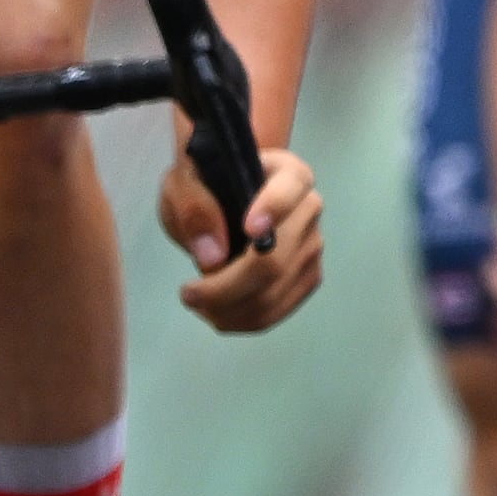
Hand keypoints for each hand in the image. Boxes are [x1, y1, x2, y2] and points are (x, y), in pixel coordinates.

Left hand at [165, 143, 324, 332]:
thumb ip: (193, 207)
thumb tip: (213, 257)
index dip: (273, 209)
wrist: (220, 200)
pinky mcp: (306, 278)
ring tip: (195, 303)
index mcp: (288, 174)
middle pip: (275, 260)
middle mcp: (310, 209)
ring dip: (228, 311)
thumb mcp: (183, 182)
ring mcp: (313, 247)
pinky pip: (277, 312)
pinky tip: (216, 312)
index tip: (248, 230)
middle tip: (187, 293)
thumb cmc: (204, 184)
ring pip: (273, 294)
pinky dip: (242, 321)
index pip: (290, 189)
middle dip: (226, 288)